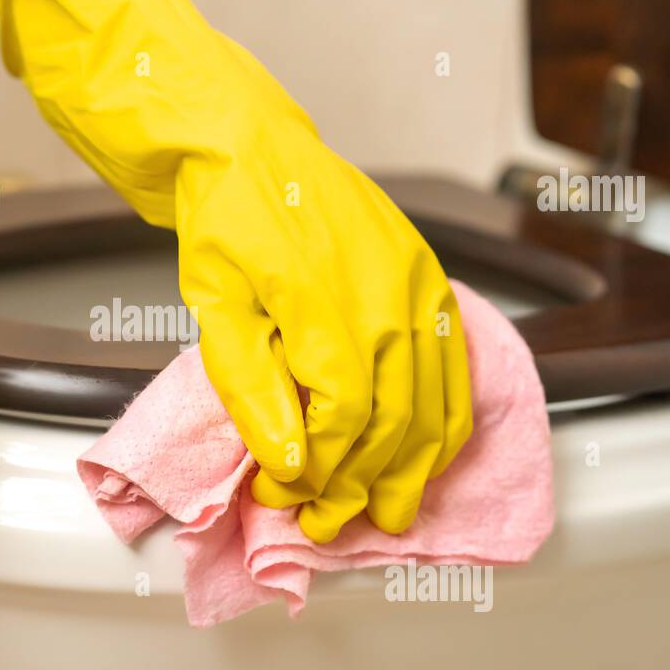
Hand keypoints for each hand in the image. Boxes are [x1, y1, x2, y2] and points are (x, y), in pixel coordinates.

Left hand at [180, 122, 473, 540]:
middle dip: (360, 486)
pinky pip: (455, 367)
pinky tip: (429, 457)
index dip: (315, 470)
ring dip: (412, 471)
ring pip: (434, 404)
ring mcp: (420, 285)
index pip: (341, 419)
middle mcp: (390, 297)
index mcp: (328, 303)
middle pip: (393, 422)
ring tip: (389, 515)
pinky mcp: (431, 278)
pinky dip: (446, 422)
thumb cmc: (227, 220)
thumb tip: (288, 462)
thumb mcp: (214, 307)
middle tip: (328, 524)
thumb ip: (251, 388)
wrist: (252, 145)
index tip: (282, 494)